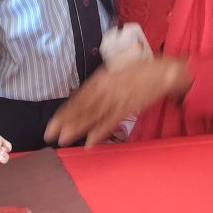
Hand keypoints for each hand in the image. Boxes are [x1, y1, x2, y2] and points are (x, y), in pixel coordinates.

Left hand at [45, 57, 190, 146]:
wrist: (163, 71)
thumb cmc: (139, 70)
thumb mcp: (114, 71)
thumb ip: (100, 84)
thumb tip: (85, 97)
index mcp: (100, 78)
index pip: (78, 98)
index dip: (64, 112)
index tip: (51, 123)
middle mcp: (104, 88)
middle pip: (81, 107)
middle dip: (64, 121)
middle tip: (49, 135)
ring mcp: (116, 98)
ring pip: (93, 115)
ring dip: (78, 128)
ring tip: (63, 139)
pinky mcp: (128, 107)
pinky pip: (111, 121)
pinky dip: (100, 132)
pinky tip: (89, 142)